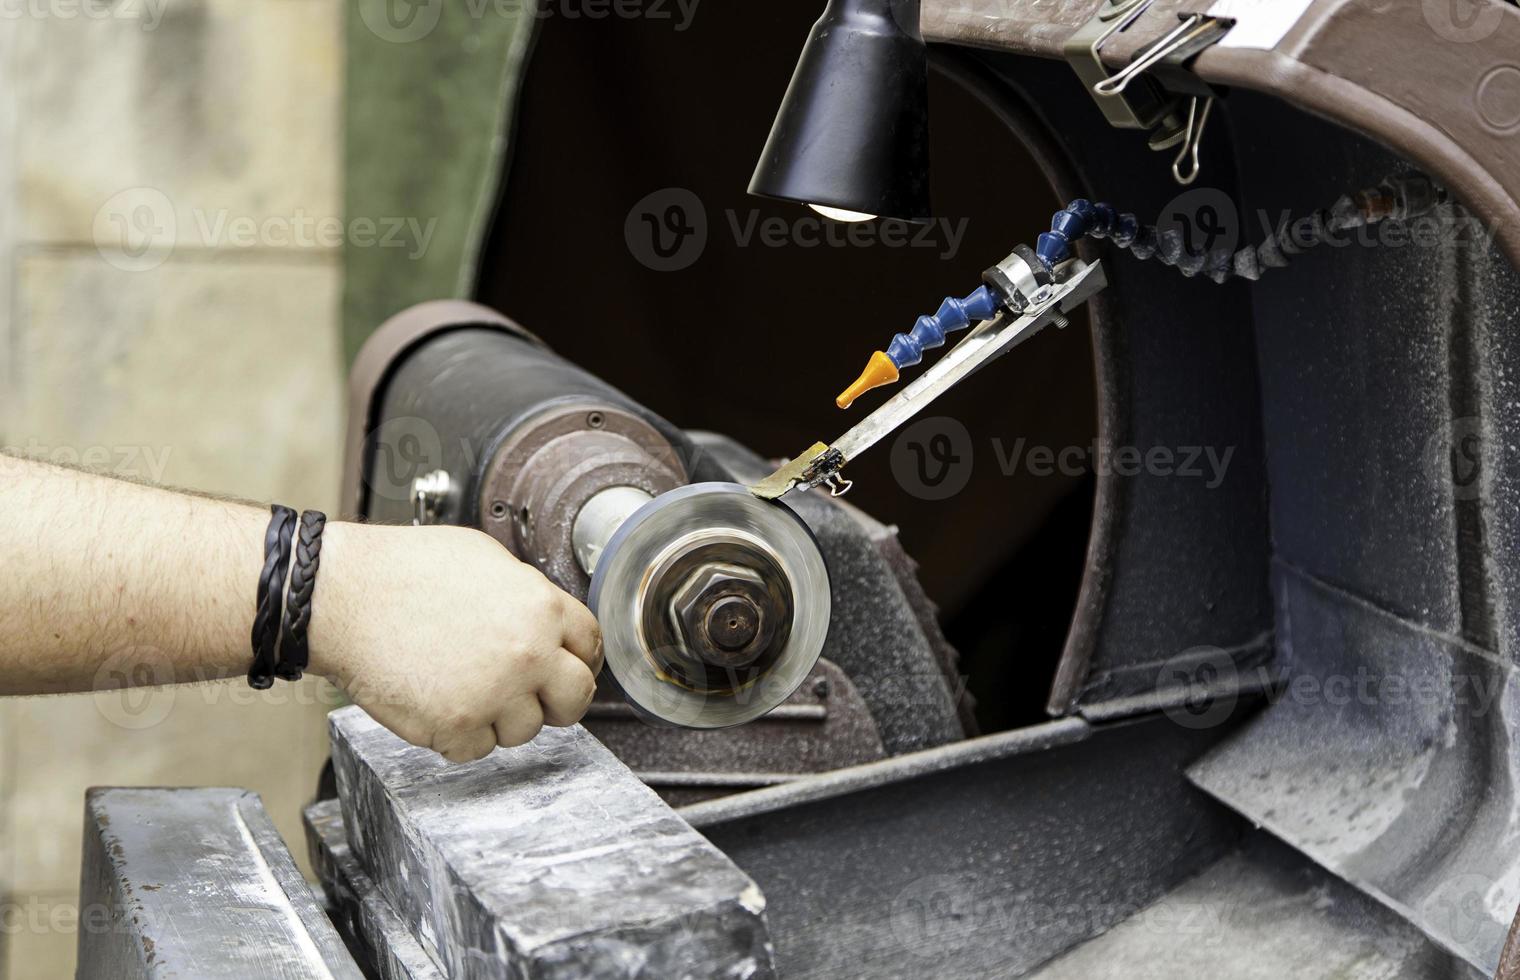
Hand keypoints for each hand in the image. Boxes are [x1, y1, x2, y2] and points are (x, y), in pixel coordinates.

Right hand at [308, 522, 601, 761]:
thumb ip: (526, 594)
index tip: (565, 668)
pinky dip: (458, 735)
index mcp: (541, 608)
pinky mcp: (457, 726)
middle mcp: (529, 654)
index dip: (578, 658)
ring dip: (499, 717)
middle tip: (527, 694)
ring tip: (461, 684)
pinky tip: (437, 700)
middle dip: (556, 700)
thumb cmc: (404, 572)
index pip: (591, 645)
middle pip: (576, 698)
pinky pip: (478, 749)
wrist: (346, 597)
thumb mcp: (485, 559)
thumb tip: (545, 618)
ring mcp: (496, 694)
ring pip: (525, 730)